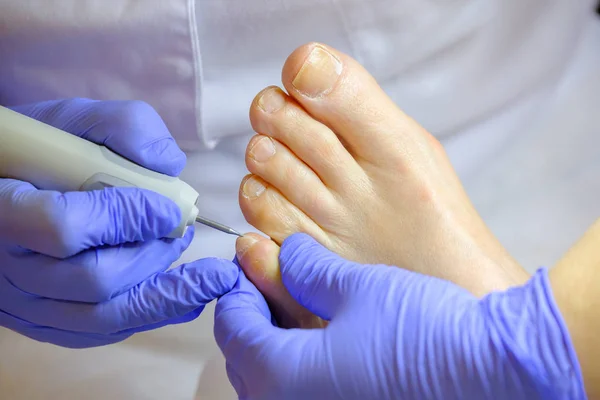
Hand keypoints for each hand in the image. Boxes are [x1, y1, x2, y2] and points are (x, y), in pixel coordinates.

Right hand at [0, 99, 238, 347]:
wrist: (10, 190)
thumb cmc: (44, 152)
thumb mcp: (79, 121)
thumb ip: (126, 129)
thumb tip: (170, 167)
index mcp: (4, 208)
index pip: (63, 227)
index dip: (124, 219)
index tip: (167, 207)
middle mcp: (8, 266)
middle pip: (93, 280)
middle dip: (153, 256)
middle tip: (184, 232)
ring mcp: (24, 304)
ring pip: (102, 317)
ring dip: (163, 292)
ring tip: (198, 268)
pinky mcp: (45, 323)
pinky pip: (101, 332)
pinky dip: (151, 315)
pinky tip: (186, 295)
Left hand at [215, 234, 583, 399]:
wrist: (491, 370)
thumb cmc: (425, 333)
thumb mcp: (356, 288)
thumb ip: (309, 271)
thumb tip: (288, 256)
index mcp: (286, 377)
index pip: (235, 330)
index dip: (236, 293)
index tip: (245, 269)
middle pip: (247, 363)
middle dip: (248, 321)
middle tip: (265, 288)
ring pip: (272, 385)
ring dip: (270, 346)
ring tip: (288, 311)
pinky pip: (303, 395)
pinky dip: (298, 369)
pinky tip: (318, 344)